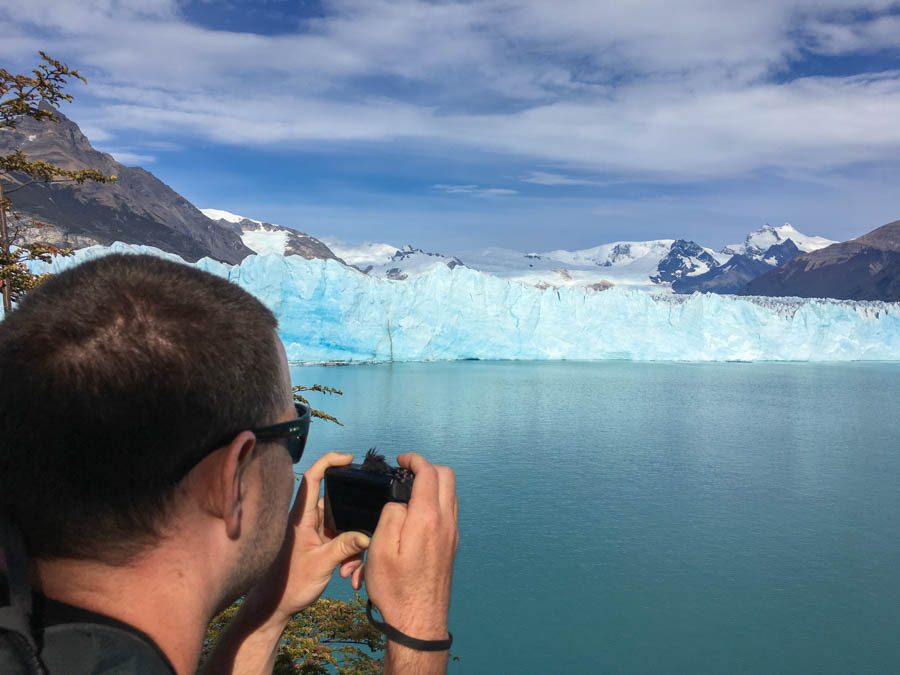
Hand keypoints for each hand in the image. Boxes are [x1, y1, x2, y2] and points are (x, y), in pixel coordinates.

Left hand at [247, 452, 370, 623]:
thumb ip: (345, 547)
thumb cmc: (289, 584)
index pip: (313, 478)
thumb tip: (368, 535)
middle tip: (361, 546)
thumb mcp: (321, 565)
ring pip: (344, 526)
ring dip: (352, 546)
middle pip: (338, 505)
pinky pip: (342, 540)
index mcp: (302, 516)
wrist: (275, 607)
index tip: (349, 458)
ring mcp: (316, 532)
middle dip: (354, 523)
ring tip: (349, 570)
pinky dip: (349, 555)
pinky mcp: (321, 544)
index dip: (330, 461)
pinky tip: (348, 574)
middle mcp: (309, 519)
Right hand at [364, 453, 458, 638]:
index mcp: (427, 518)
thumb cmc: (395, 588)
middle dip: (428, 467)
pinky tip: (416, 514)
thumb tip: (401, 501)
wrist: (418, 621)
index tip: (401, 459)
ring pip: (450, 494)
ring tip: (408, 492)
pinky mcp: (452, 545)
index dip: (414, 459)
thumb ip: (391, 514)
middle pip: (448, 477)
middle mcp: (446, 522)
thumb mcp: (379, 548)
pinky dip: (436, 502)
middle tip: (406, 472)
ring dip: (433, 485)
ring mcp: (452, 534)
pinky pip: (449, 511)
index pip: (429, 473)